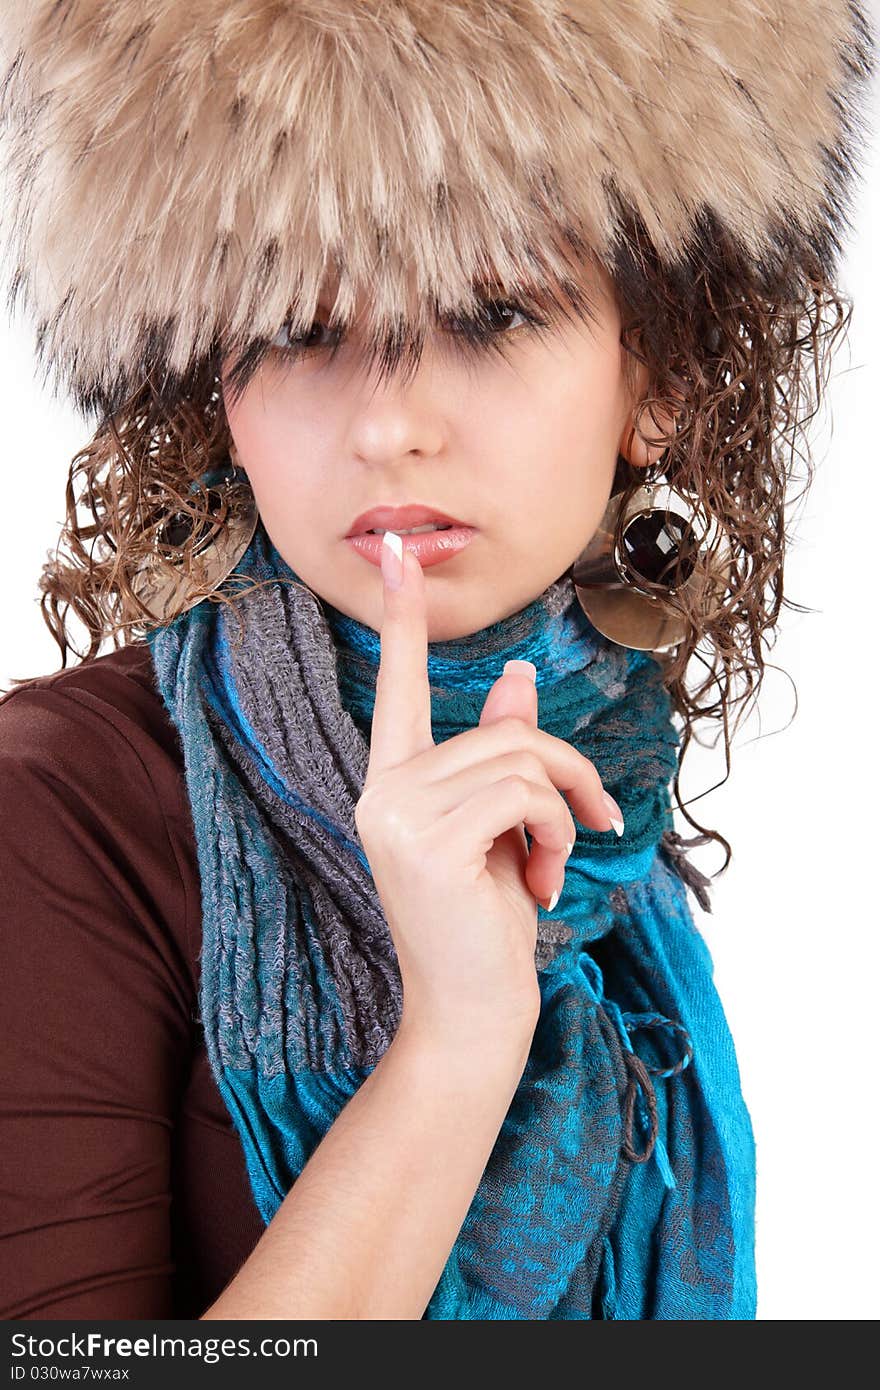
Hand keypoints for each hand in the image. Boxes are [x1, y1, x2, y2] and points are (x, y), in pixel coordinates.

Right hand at [355, 536, 617, 1050]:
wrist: (471, 1013)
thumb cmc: (486, 927)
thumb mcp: (502, 832)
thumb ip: (502, 755)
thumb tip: (516, 680)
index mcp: (393, 782)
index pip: (399, 686)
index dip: (404, 618)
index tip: (394, 552)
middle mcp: (382, 789)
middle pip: (504, 729)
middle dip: (566, 771)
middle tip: (588, 826)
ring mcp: (397, 812)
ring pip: (520, 757)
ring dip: (564, 809)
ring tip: (555, 863)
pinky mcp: (426, 838)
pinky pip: (524, 793)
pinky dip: (558, 830)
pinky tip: (544, 880)